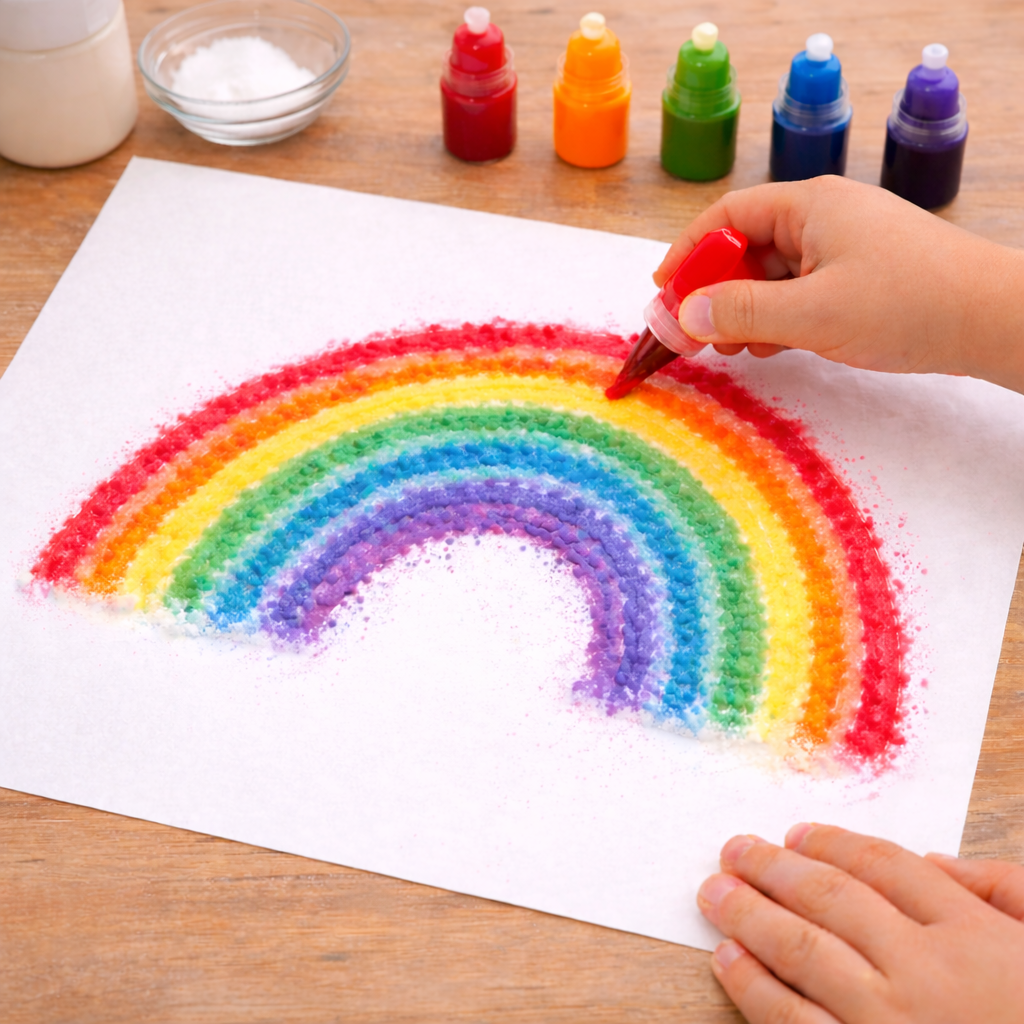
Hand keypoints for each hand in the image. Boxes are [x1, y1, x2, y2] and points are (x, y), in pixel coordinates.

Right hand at [654, 177, 1023, 393]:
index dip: (687, 252)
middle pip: (744, 247)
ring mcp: (840, 248)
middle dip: (713, 290)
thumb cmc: (910, 303)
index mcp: (809, 205)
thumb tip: (686, 313)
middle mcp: (821, 218)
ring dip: (744, 311)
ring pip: (770, 275)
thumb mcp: (813, 312)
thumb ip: (744, 312)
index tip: (661, 292)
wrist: (993, 320)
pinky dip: (776, 319)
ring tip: (733, 349)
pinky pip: (797, 292)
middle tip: (692, 334)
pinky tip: (771, 347)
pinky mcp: (856, 277)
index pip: (726, 217)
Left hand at [697, 824, 1023, 1022]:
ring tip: (714, 892)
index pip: (886, 867)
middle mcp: (924, 977)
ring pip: (803, 953)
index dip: (834, 843)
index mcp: (974, 939)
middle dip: (774, 868)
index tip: (797, 834)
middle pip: (831, 900)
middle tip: (733, 849)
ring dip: (749, 916)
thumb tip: (933, 861)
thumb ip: (1004, 893)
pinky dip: (754, 989)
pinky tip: (727, 961)